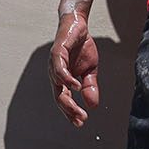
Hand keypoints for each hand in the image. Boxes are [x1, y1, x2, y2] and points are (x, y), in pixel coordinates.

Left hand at [49, 9, 99, 126]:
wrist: (79, 25)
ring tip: (78, 110)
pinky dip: (66, 78)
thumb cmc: (81, 47)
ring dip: (67, 99)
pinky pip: (59, 68)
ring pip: (58, 85)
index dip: (71, 112)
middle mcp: (55, 74)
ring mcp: (54, 64)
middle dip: (69, 110)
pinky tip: (75, 87)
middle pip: (59, 96)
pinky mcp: (58, 52)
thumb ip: (89, 86)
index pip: (64, 99)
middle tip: (80, 120)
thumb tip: (93, 105)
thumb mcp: (90, 70)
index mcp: (62, 79)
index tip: (80, 123)